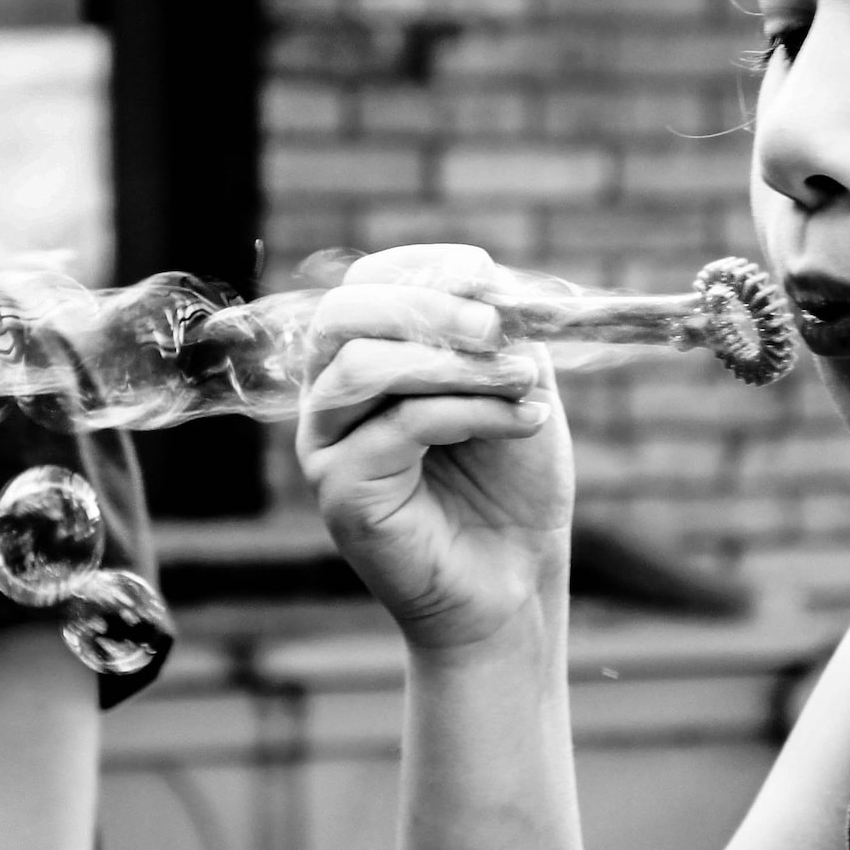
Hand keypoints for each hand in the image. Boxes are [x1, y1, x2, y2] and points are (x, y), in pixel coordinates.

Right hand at [298, 245, 573, 651]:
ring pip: (363, 365)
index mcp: (365, 359)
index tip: (487, 277)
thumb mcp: (514, 385)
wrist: (513, 581)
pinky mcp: (340, 490)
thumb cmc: (511, 484)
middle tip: (499, 327)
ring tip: (523, 380)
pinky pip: (398, 425)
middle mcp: (330, 395)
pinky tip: (523, 422)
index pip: (365, 285)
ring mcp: (325, 444)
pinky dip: (470, 411)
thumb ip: (497, 331)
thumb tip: (483, 279)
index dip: (422, 268)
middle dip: (428, 306)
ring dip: (455, 362)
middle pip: (344, 314)